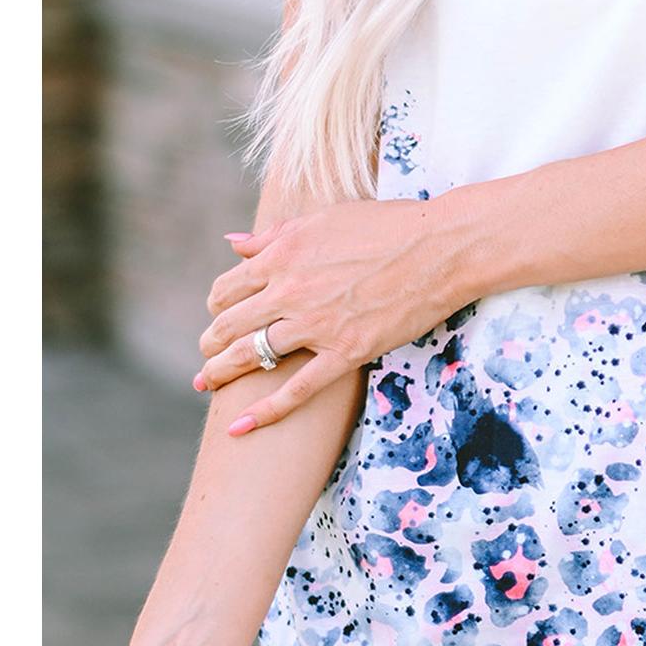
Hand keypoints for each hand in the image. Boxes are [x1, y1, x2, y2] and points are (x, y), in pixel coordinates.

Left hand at [194, 196, 485, 431]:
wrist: (439, 248)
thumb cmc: (387, 225)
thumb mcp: (324, 218)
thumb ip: (273, 234)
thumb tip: (233, 242)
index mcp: (282, 256)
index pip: (227, 287)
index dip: (216, 304)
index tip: (219, 314)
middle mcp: (290, 291)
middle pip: (228, 325)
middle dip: (210, 343)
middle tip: (207, 355)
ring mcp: (316, 325)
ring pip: (251, 357)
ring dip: (219, 373)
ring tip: (206, 382)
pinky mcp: (345, 352)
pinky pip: (295, 390)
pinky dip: (263, 413)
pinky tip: (237, 427)